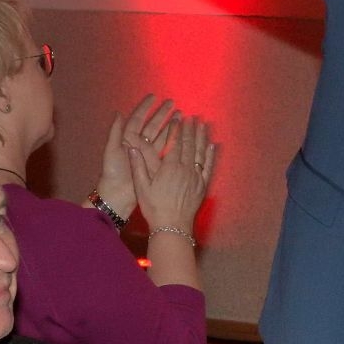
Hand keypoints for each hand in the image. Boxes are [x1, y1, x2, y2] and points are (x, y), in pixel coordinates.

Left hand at [97, 95, 176, 218]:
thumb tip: (119, 112)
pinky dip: (172, 140)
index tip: (154, 96)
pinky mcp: (154, 162)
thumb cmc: (113, 172)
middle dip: (161, 113)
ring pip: (160, 134)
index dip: (145, 107)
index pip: (137, 119)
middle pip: (151, 124)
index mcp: (127, 138)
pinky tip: (181, 134)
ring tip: (180, 115)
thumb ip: (115, 132)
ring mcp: (147, 153)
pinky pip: (164, 148)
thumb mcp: (111, 151)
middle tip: (172, 103)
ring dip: (169, 124)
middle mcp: (138, 143)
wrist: (118, 195)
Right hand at [131, 114, 215, 230]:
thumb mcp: (142, 187)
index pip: (175, 143)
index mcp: (170, 168)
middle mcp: (186, 170)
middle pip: (189, 145)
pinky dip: (211, 155)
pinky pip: (209, 167)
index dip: (176, 130)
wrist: (172, 226)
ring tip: (203, 124)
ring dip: (202, 137)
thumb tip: (131, 148)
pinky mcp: (202, 186)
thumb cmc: (155, 208)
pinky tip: (212, 145)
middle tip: (192, 117)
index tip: (177, 118)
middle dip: (190, 129)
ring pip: (201, 153)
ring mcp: (196, 177)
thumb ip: (138, 166)